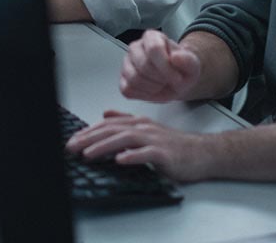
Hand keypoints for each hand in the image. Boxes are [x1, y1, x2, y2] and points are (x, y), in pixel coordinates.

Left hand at [65, 110, 210, 181]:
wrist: (202, 152)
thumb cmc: (175, 145)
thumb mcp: (147, 130)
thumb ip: (126, 121)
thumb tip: (105, 114)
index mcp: (138, 123)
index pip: (108, 125)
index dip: (89, 131)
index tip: (73, 140)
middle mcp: (144, 128)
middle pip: (112, 131)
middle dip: (89, 139)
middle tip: (72, 147)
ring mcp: (154, 140)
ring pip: (125, 140)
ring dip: (104, 147)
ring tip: (88, 154)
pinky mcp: (164, 154)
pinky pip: (146, 154)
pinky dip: (132, 157)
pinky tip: (119, 160)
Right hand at [120, 30, 200, 102]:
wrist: (176, 81)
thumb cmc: (181, 69)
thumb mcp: (192, 65)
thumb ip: (187, 60)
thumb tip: (175, 57)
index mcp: (152, 37)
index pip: (153, 48)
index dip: (166, 66)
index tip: (177, 77)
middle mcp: (135, 47)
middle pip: (143, 65)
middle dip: (161, 79)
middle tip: (170, 81)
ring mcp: (127, 64)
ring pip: (134, 78)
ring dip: (153, 87)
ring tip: (162, 85)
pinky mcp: (123, 80)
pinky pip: (128, 90)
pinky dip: (143, 95)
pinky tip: (152, 90)